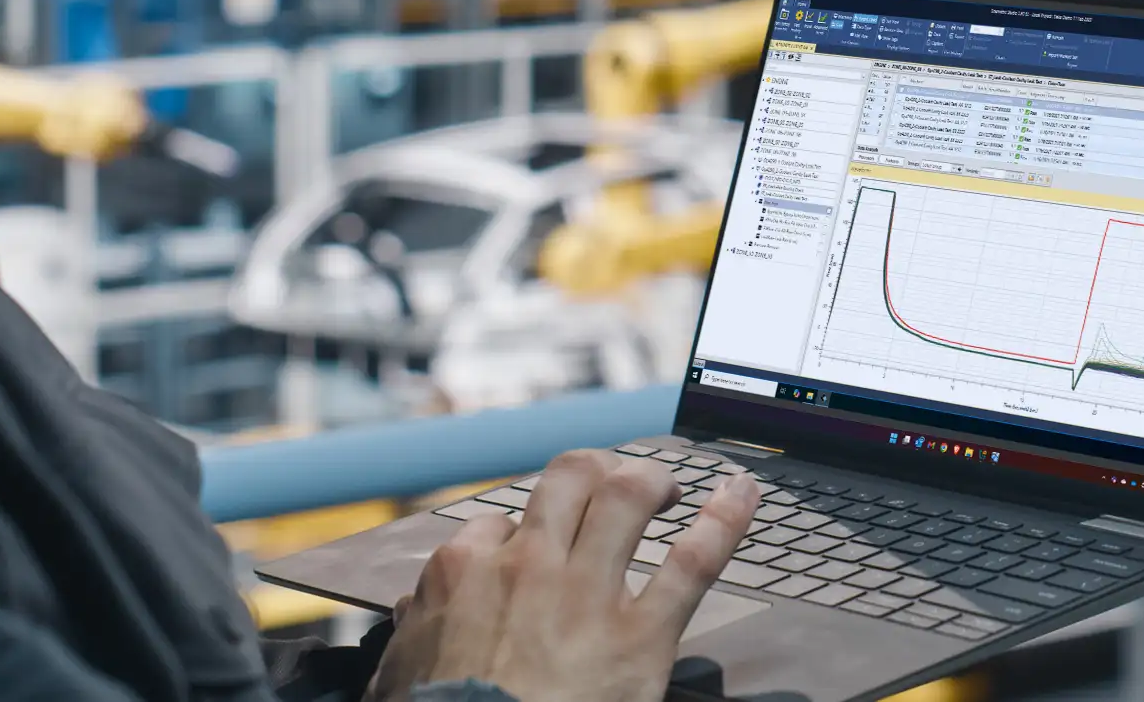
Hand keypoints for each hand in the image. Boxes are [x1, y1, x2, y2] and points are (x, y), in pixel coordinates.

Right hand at [364, 450, 760, 701]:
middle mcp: (529, 566)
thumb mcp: (402, 673)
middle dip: (596, 470)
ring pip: (627, 497)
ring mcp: (587, 594)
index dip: (519, 532)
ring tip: (670, 487)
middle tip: (612, 483)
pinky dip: (725, 521)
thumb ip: (416, 631)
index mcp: (466, 573)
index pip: (497, 524)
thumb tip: (415, 612)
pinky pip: (691, 563)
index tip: (532, 548)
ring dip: (653, 480)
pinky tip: (742, 494)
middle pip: (569, 478)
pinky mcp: (640, 636)